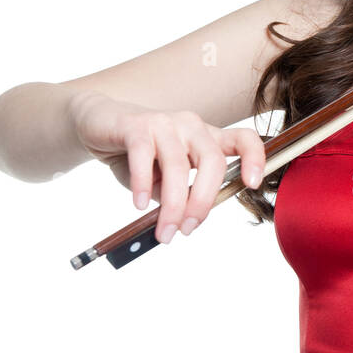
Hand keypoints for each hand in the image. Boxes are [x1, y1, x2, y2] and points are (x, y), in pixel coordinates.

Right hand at [70, 93, 266, 242]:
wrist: (98, 123)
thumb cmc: (138, 153)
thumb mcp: (163, 178)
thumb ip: (177, 194)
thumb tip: (183, 222)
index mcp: (207, 137)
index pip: (243, 139)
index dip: (255, 158)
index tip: (252, 184)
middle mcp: (191, 126)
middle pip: (212, 162)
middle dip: (203, 202)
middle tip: (188, 230)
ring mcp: (165, 122)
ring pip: (178, 165)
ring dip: (173, 203)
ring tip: (164, 230)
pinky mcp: (136, 124)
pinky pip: (144, 155)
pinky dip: (144, 183)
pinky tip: (141, 204)